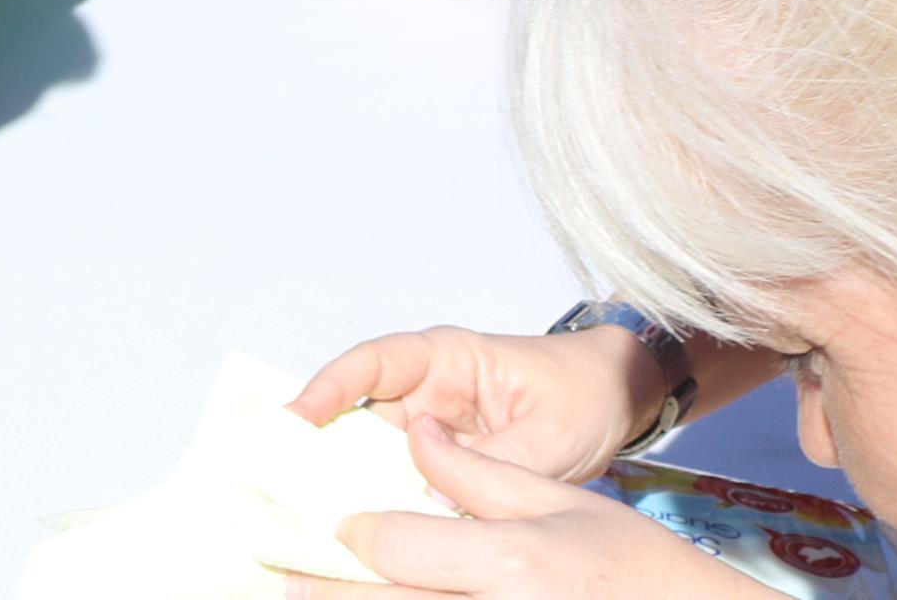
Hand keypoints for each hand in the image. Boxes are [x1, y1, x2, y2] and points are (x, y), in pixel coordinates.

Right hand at [287, 322, 662, 485]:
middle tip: (280, 485)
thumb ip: (494, 468)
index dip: (327, 388)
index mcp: (447, 358)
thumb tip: (441, 507)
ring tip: (312, 519)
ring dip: (347, 486)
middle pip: (357, 416)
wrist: (616, 402)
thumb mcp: (549, 434)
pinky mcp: (441, 466)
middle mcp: (426, 392)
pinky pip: (400, 486)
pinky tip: (366, 538)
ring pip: (373, 456)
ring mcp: (430, 430)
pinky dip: (382, 509)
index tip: (293, 418)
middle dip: (318, 447)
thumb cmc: (582, 393)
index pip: (373, 365)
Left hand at [291, 422, 765, 597]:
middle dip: (319, 589)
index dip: (350, 534)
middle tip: (276, 577)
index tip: (328, 525)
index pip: (392, 548)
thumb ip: (477, 475)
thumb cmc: (637, 568)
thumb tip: (414, 435)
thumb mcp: (562, 503)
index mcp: (509, 565)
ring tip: (309, 596)